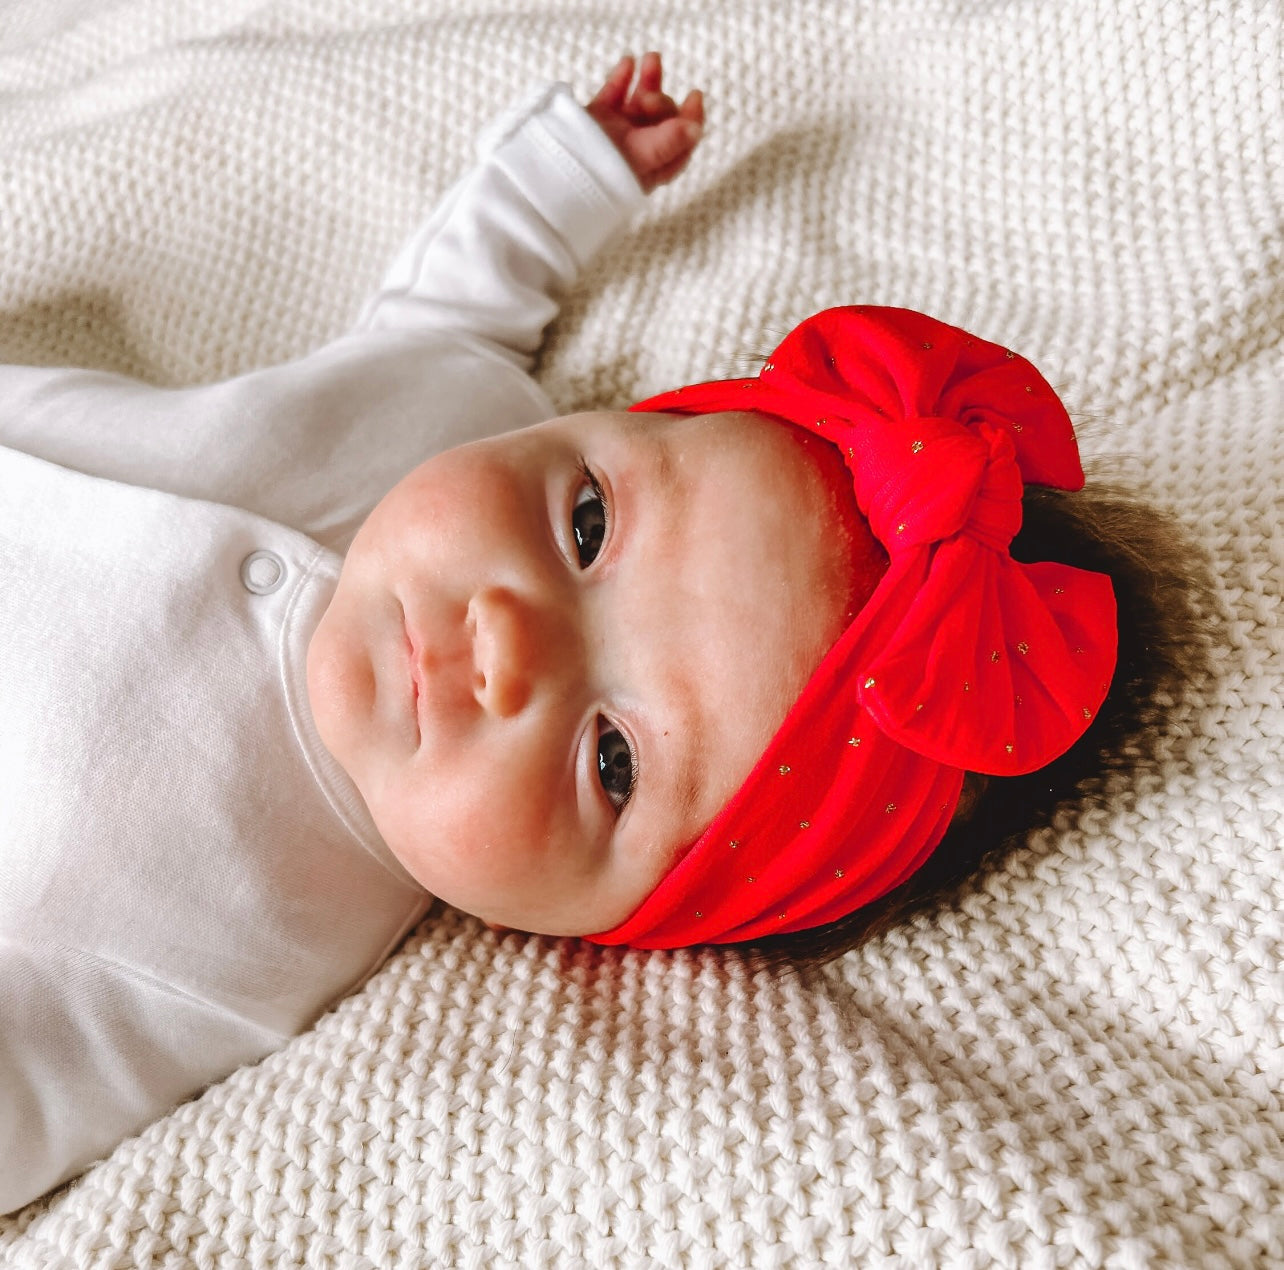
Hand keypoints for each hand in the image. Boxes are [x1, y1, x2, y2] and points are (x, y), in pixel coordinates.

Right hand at [586, 52, 703, 193]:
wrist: (564, 167)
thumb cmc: (607, 170)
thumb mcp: (645, 156)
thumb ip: (671, 141)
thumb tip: (696, 129)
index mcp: (653, 166)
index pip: (681, 142)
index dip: (691, 119)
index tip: (694, 95)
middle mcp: (638, 149)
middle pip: (661, 118)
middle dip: (660, 101)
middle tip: (646, 100)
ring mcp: (616, 133)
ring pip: (639, 102)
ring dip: (648, 79)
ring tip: (651, 58)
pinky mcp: (596, 120)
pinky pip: (613, 94)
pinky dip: (621, 78)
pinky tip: (628, 62)